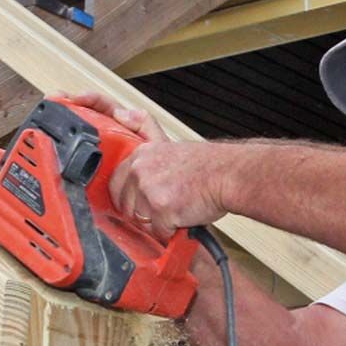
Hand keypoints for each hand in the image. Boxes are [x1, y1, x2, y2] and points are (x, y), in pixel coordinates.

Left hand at [52, 94, 227, 232]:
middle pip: (126, 206)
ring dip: (158, 223)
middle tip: (165, 206)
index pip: (116, 184)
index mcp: (140, 155)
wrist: (229, 175)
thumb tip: (119, 113)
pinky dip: (171, 231)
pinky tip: (183, 217)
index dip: (130, 197)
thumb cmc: (205, 165)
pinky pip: (158, 232)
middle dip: (143, 212)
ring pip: (141, 221)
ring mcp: (149, 190)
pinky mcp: (161, 209)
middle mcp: (140, 171)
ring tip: (176, 209)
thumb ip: (141, 127)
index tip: (144, 200)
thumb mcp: (166, 140)